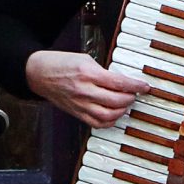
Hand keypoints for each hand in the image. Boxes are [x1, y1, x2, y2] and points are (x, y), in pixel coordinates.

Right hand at [25, 49, 150, 126]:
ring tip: (125, 103)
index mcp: (88, 73)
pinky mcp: (77, 113)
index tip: (145, 86)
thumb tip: (121, 83)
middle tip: (134, 93)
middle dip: (131, 98)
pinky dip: (110, 121)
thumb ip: (103, 72)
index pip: (119, 82)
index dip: (136, 85)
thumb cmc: (61, 63)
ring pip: (109, 115)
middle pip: (117, 100)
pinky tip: (114, 114)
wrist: (38, 74)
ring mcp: (80, 104)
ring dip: (122, 110)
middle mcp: (85, 91)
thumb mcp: (85, 59)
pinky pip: (97, 123)